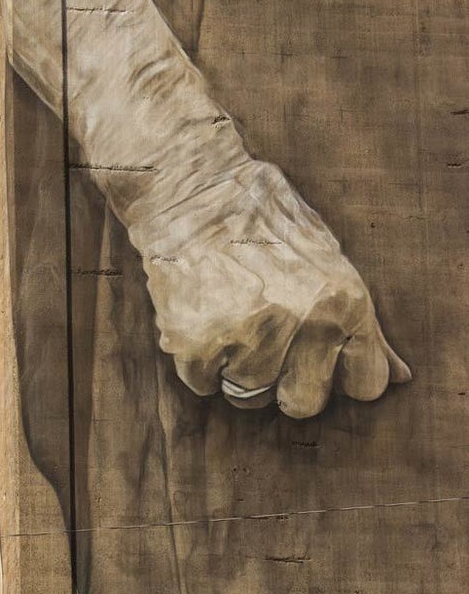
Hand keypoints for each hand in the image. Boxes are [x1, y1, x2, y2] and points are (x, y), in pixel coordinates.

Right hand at [141, 161, 409, 418]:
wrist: (191, 189)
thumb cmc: (264, 222)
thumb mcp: (329, 260)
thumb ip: (364, 325)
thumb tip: (402, 377)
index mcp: (345, 302)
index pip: (366, 384)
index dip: (337, 373)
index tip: (314, 353)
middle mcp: (304, 321)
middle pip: (304, 405)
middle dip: (284, 383)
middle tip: (264, 341)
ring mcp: (249, 335)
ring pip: (248, 396)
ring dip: (235, 367)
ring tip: (227, 317)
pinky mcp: (197, 344)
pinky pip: (203, 385)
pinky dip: (198, 360)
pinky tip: (200, 316)